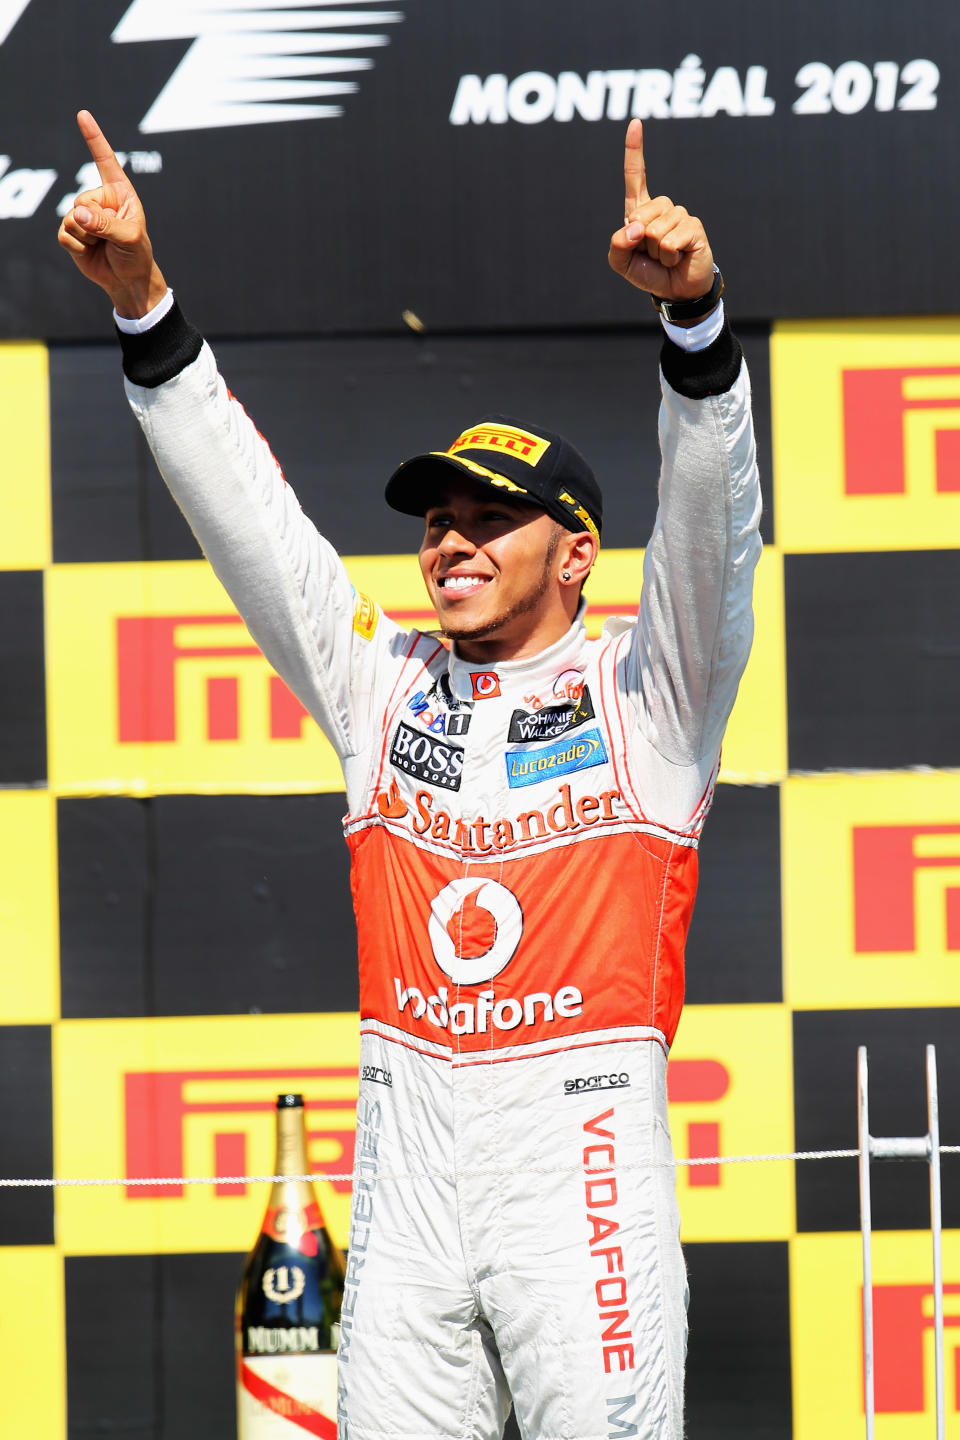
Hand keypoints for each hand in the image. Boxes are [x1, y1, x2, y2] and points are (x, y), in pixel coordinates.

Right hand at [57, 110, 166, 317]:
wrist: (128, 280)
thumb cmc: (136, 254)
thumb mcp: (129, 237)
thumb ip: (105, 223)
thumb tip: (77, 213)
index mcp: (119, 192)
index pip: (105, 161)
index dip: (94, 138)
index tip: (83, 115)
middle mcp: (99, 200)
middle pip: (81, 199)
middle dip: (94, 221)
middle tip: (110, 237)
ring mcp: (83, 216)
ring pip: (70, 218)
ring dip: (87, 236)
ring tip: (102, 245)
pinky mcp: (71, 233)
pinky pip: (64, 234)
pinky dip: (77, 247)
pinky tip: (90, 251)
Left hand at [608, 120, 714, 305]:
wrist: (675, 291)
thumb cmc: (648, 273)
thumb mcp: (621, 262)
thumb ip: (617, 244)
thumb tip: (635, 227)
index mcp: (641, 210)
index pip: (636, 177)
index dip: (634, 151)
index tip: (636, 123)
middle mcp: (661, 208)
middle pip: (640, 213)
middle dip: (640, 241)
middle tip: (652, 254)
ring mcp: (679, 215)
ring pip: (655, 230)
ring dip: (655, 252)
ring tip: (666, 258)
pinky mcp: (694, 227)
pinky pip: (669, 241)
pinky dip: (668, 256)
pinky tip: (677, 258)